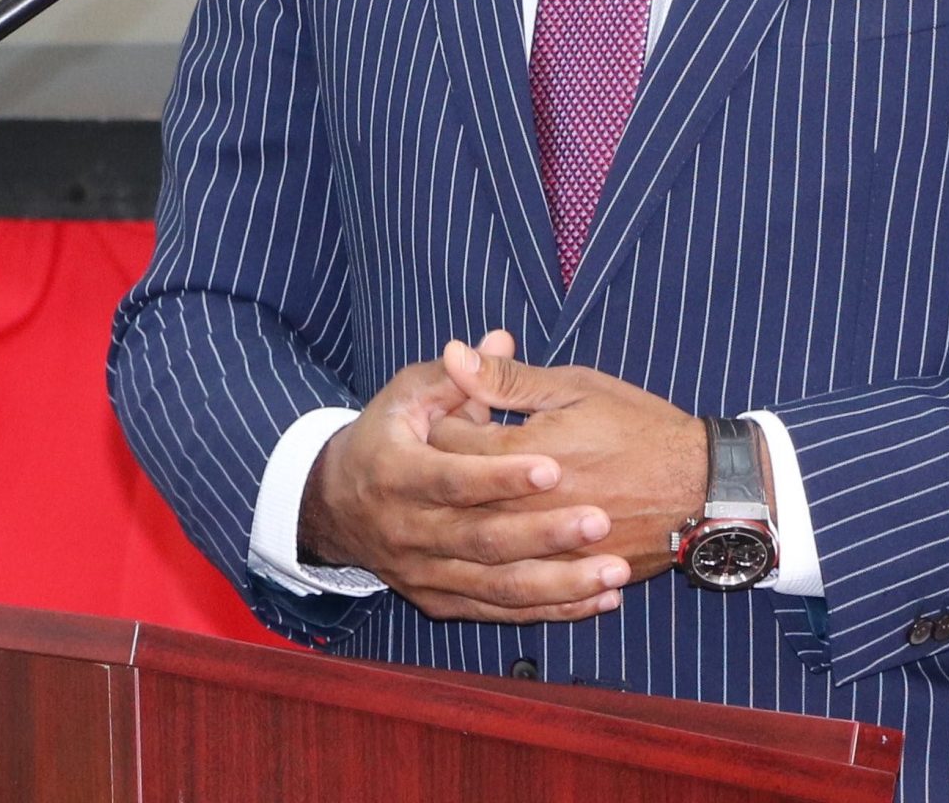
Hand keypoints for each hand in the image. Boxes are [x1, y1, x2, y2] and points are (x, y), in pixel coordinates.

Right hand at [298, 331, 631, 621]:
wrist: (334, 506)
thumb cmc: (385, 437)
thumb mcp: (408, 397)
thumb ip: (458, 375)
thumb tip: (500, 336)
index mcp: (399, 475)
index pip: (455, 479)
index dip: (502, 477)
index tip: (553, 468)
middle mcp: (409, 533)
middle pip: (484, 541)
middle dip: (545, 534)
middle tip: (600, 521)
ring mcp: (426, 574)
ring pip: (498, 588)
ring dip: (559, 585)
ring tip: (614, 571)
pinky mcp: (442, 601)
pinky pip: (499, 611)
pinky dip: (548, 609)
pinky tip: (595, 599)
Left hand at [430, 348, 712, 583]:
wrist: (698, 486)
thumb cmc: (637, 427)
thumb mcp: (574, 389)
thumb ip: (507, 379)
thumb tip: (453, 354)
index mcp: (523, 456)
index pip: (449, 443)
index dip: (445, 422)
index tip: (455, 413)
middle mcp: (527, 510)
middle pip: (456, 498)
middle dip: (447, 474)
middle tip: (461, 454)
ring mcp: (545, 551)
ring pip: (481, 546)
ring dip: (468, 521)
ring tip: (482, 497)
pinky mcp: (565, 576)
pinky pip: (519, 584)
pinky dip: (502, 564)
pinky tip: (504, 547)